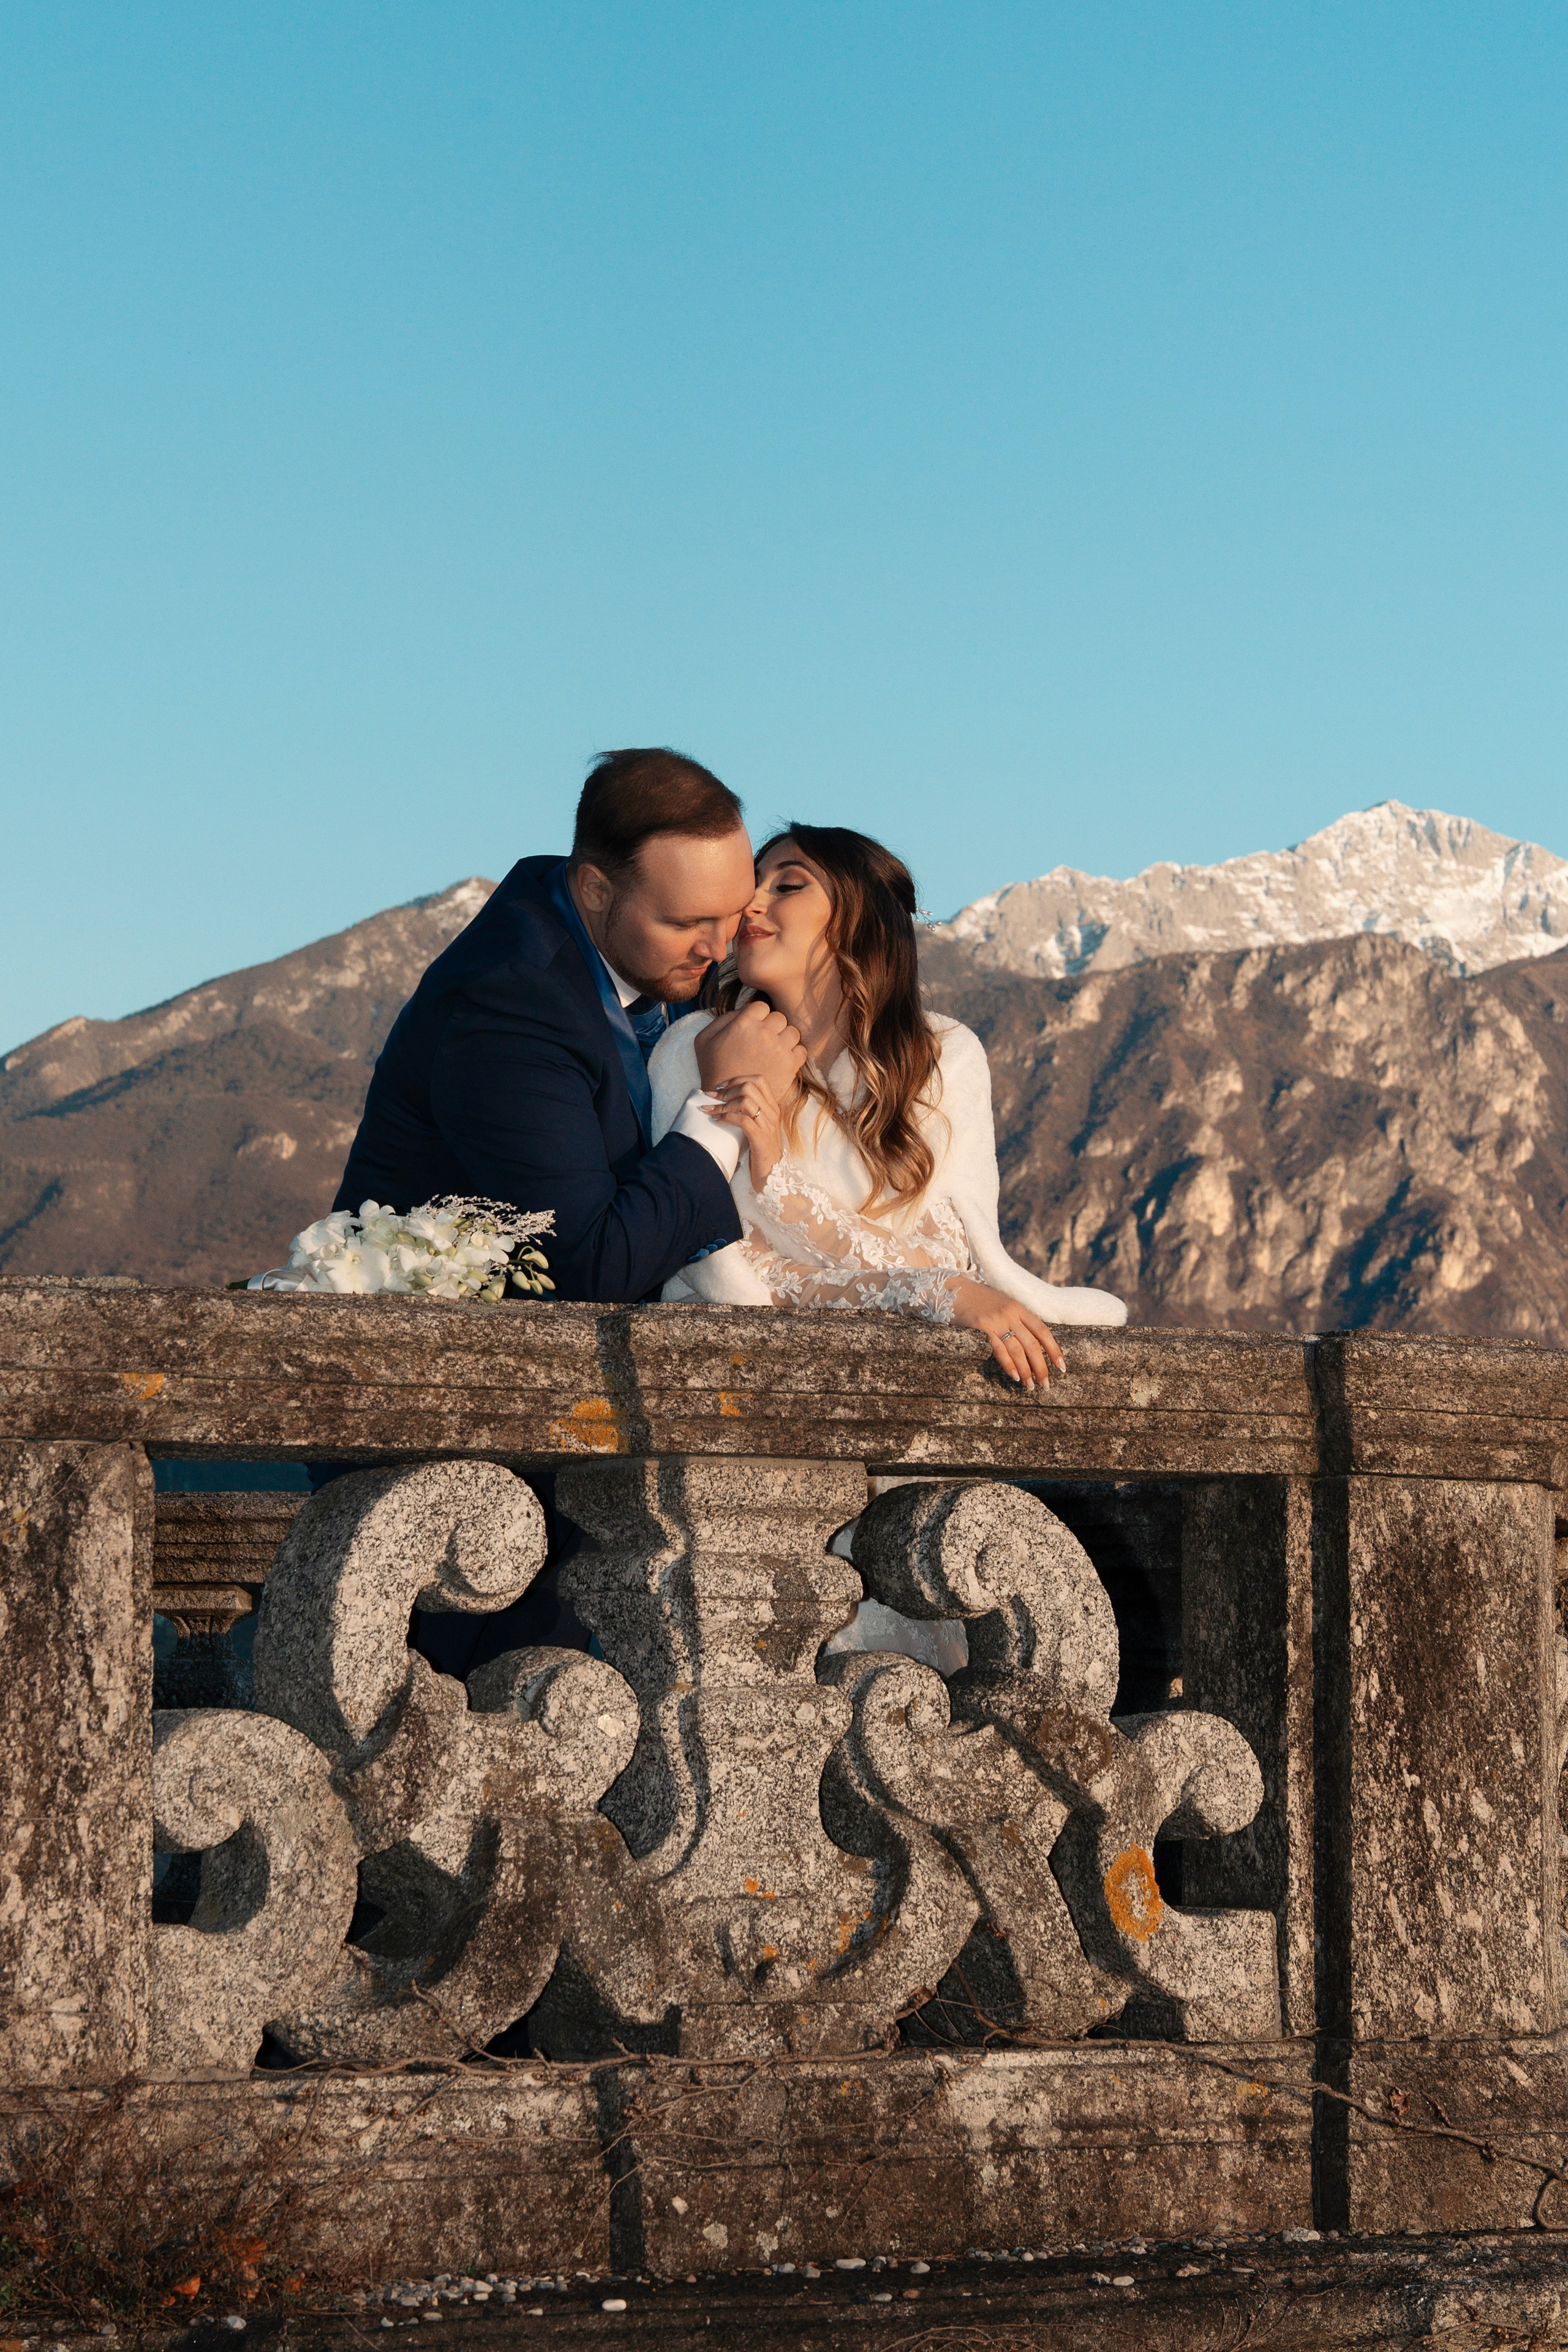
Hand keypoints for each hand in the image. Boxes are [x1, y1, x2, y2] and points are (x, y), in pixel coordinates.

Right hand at [696, 1000, 805, 1097]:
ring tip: (773, 1051)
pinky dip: (794, 1054)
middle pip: (779, 1017)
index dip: (757, 1016)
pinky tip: (781, 1061)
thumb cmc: (713, 1068)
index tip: (753, 1029)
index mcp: (744, 1023)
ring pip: (793, 1032)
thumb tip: (745, 1010)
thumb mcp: (705, 1038)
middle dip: (772, 1027)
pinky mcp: (790, 1065)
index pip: (762, 1006)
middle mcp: (764, 1033)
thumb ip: (724, 1018)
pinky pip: (802, 1050)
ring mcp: (779, 1049)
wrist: (726, 1100)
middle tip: (763, 1041)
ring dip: (784, 1039)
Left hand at [706, 1076, 782, 1190]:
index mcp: (773, 1107)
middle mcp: (772, 1113)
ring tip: (710, 1109)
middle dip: (726, 1090)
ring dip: (724, 1103)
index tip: (720, 1087)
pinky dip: (727, 1117)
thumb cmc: (760, 1150)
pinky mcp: (761, 1139)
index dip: (737, 1079)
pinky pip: (743, 1120)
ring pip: (745, 1101)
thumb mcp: (758, 1126)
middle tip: (711, 1098)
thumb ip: (749, 1112)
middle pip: (749, 1087)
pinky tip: (717, 1121)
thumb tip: (727, 1099)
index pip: (758, 1080)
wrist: (772, 1174)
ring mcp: (768, 1125)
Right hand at [948, 1278, 1065, 1389]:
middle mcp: (1011, 1313)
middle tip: (1045, 1385)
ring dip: (1026, 1370)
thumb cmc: (977, 1300)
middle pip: (1033, 1344)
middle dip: (1041, 1366)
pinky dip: (1009, 1365)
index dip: (1054, 1350)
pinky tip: (1014, 1376)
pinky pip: (999, 1349)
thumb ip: (1015, 1320)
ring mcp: (996, 1320)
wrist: (952, 1289)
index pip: (1043, 1331)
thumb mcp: (1001, 1305)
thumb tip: (1028, 1343)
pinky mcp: (981, 1327)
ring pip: (1018, 1349)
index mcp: (1019, 1308)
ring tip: (1030, 1386)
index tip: (1061, 1366)